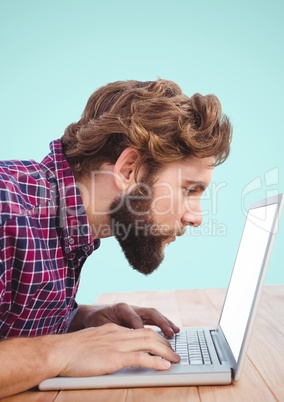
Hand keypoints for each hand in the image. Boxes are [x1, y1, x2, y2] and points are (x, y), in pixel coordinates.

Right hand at [59, 323, 179, 376]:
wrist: (60, 351)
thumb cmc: (71, 350)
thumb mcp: (92, 341)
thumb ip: (106, 343)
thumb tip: (113, 352)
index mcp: (113, 329)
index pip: (139, 330)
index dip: (154, 337)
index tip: (163, 344)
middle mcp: (118, 333)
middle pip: (148, 334)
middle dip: (164, 343)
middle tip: (174, 353)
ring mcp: (117, 344)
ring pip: (149, 343)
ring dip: (165, 351)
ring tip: (175, 359)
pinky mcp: (115, 357)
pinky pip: (141, 357)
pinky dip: (156, 361)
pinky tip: (164, 366)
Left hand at [69, 303, 179, 337]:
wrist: (92, 314)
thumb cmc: (95, 321)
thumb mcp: (99, 325)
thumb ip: (109, 329)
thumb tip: (118, 338)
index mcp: (121, 308)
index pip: (134, 317)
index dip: (140, 327)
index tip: (145, 338)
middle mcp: (131, 308)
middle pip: (149, 312)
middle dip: (161, 323)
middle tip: (170, 333)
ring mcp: (137, 311)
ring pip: (154, 315)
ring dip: (165, 323)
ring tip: (175, 332)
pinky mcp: (139, 316)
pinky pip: (153, 320)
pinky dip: (163, 325)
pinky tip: (172, 331)